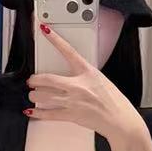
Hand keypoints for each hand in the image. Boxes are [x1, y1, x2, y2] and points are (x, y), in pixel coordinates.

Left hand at [27, 25, 143, 142]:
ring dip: (34, 95)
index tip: (45, 30)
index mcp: (87, 72)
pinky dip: (37, 113)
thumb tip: (72, 76)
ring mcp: (73, 101)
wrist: (119, 120)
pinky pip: (48, 114)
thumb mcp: (101, 80)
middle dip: (34, 79)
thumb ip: (84, 76)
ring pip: (43, 96)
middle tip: (32, 80)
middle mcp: (78, 85)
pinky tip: (32, 111)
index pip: (68, 51)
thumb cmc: (114, 101)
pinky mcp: (71, 115)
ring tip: (33, 94)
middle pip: (47, 78)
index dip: (55, 39)